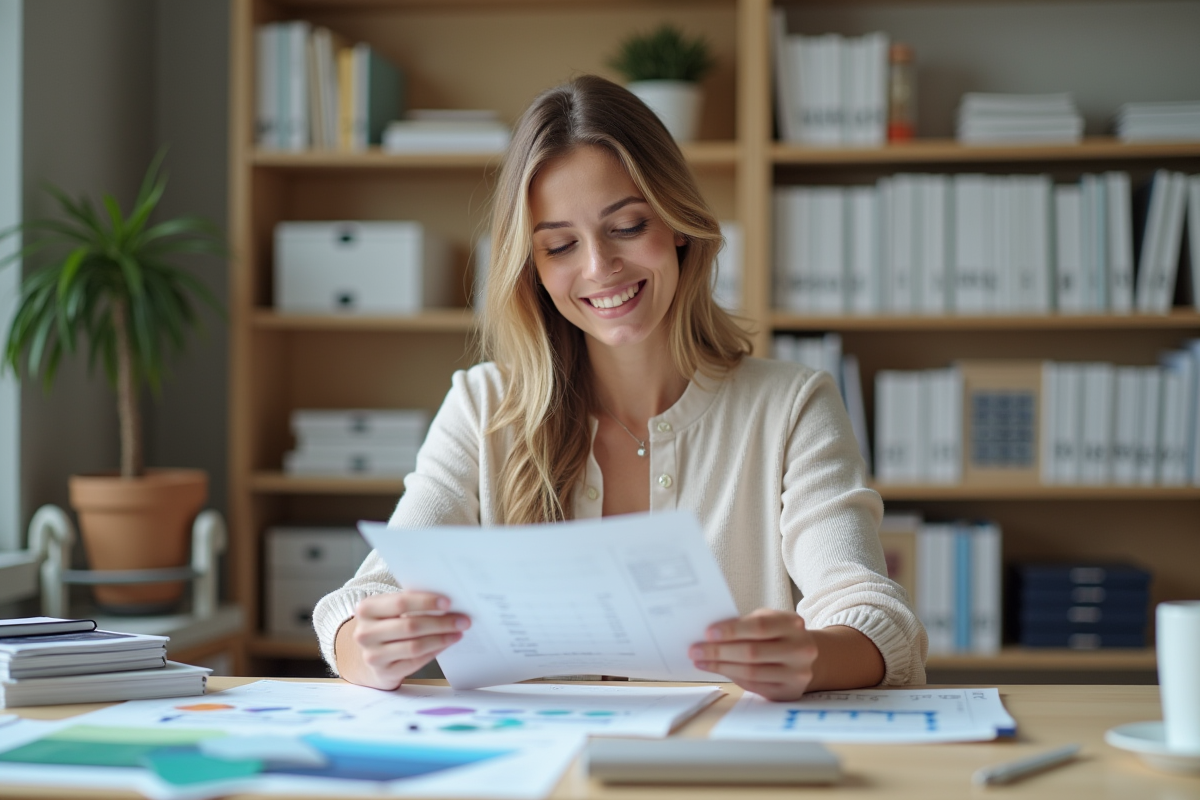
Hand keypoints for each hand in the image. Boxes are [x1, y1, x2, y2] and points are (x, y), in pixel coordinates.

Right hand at [336, 591, 469, 690]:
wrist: (369, 654)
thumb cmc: (386, 625)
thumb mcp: (389, 610)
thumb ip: (409, 603)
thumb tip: (447, 602)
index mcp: (367, 609)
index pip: (400, 602)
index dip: (426, 602)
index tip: (448, 602)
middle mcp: (365, 633)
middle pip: (411, 625)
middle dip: (441, 622)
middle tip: (463, 620)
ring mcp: (373, 655)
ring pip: (415, 646)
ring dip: (441, 639)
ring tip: (458, 633)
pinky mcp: (384, 672)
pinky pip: (415, 662)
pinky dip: (434, 652)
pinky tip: (446, 644)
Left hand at [688, 608, 817, 701]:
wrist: (804, 654)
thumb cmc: (777, 634)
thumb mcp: (768, 620)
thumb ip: (744, 625)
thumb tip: (710, 634)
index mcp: (793, 624)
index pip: (759, 626)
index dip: (732, 630)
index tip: (708, 633)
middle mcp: (800, 649)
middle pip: (752, 652)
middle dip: (719, 651)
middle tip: (695, 650)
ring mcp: (798, 673)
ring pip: (751, 672)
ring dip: (721, 667)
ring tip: (701, 661)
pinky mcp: (790, 691)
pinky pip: (755, 686)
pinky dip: (733, 677)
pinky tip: (718, 670)